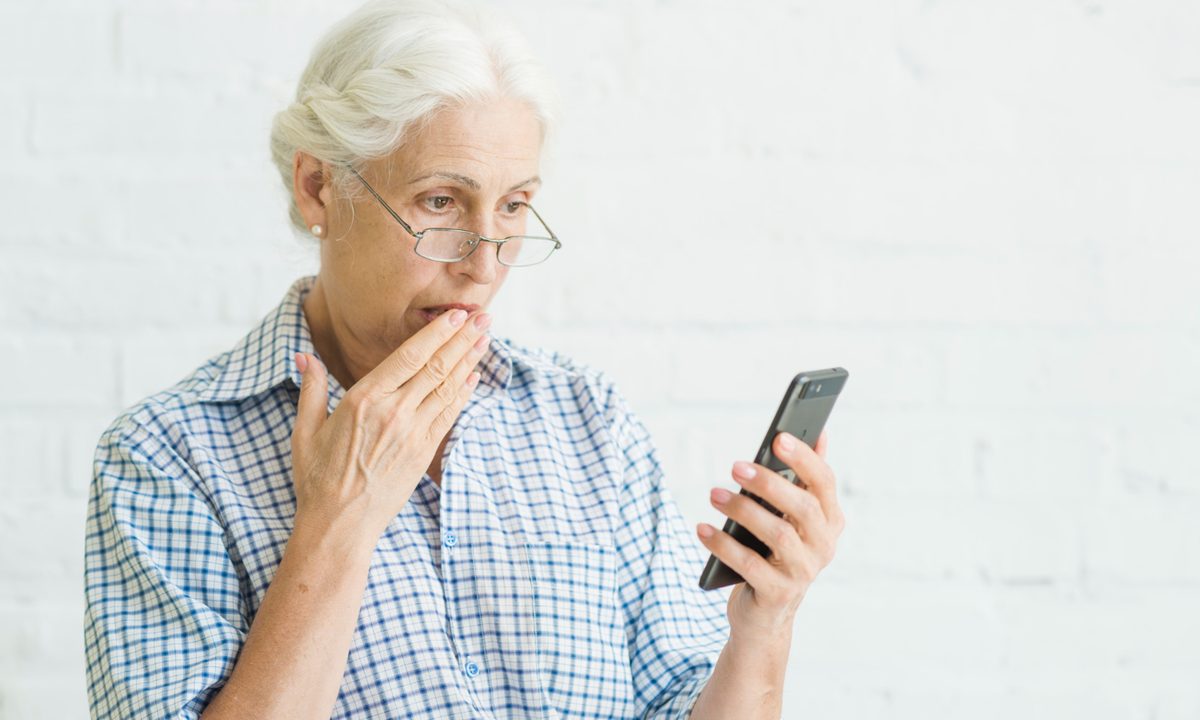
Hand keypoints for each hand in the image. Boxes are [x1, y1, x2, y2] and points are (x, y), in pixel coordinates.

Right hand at [290, 308, 491, 539]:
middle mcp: (393, 412)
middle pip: (436, 367)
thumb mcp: (305, 430)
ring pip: (447, 388)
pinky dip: (463, 393)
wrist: (339, 524)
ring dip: (469, 361)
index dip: (436, 333)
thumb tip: (304, 356)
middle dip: (463, 339)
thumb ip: (311, 389)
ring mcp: (412, 433)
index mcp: (363, 400)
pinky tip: (474, 376)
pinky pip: (448, 415)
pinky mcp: (424, 452)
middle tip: (485, 317)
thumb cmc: (318, 478)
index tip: (456, 315)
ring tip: (486, 339)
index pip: (409, 356)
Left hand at [697, 430, 844, 638]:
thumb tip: (819, 433)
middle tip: (735, 466)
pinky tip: (702, 529)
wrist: (765, 614)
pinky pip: (750, 565)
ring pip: (778, 535)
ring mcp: (803, 573)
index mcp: (829, 521)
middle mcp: (823, 547)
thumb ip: (803, 480)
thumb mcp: (791, 518)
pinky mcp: (778, 594)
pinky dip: (723, 545)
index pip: (824, 483)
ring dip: (743, 511)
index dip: (805, 458)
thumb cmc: (775, 554)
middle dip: (769, 484)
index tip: (778, 437)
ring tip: (714, 494)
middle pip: (802, 508)